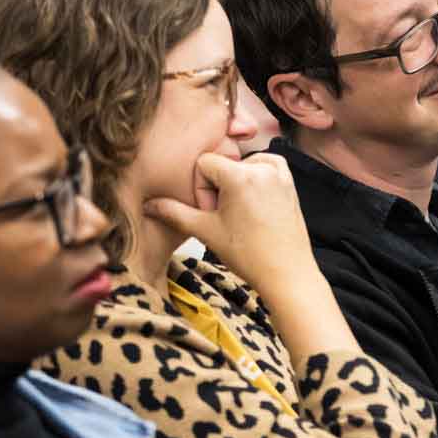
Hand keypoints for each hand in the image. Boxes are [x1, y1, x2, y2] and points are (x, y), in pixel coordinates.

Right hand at [143, 152, 315, 293]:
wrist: (286, 274)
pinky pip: (264, 168)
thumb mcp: (206, 231)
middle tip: (227, 218)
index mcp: (240, 175)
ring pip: (242, 166)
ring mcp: (279, 173)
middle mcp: (263, 168)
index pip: (204, 163)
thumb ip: (174, 213)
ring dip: (237, 185)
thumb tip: (149, 205)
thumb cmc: (249, 255)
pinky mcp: (289, 182)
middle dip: (219, 188)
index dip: (202, 189)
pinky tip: (254, 206)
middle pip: (224, 165)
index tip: (213, 213)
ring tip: (241, 215)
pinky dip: (255, 180)